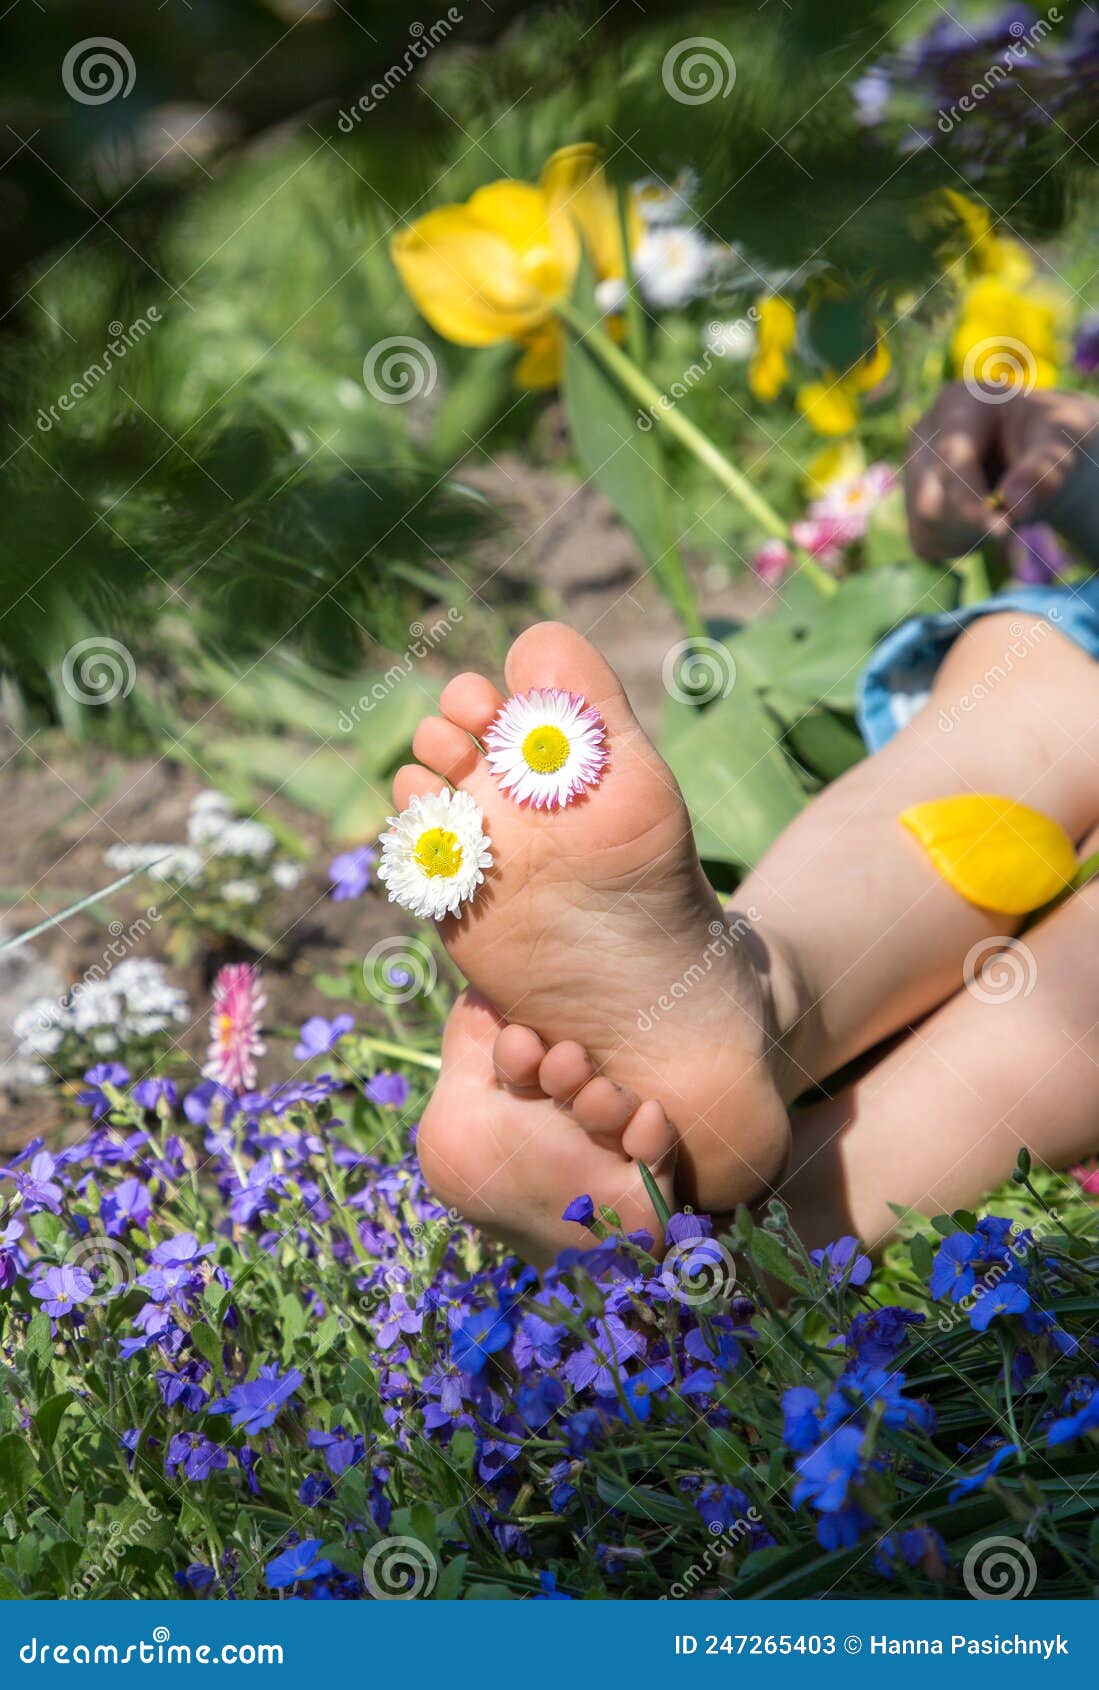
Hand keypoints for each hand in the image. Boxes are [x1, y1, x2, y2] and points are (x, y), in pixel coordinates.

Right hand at [905, 384, 1098, 562]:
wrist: (1041, 448)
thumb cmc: (1053, 438)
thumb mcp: (1062, 442)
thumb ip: (1045, 468)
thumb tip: (1014, 502)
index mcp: (958, 404)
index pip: (951, 458)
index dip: (970, 500)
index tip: (1002, 531)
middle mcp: (924, 433)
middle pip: (929, 499)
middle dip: (974, 523)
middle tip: (1013, 526)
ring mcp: (913, 467)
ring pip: (925, 524)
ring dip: (971, 534)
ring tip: (1003, 513)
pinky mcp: (912, 500)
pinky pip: (925, 540)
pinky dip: (960, 543)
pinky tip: (982, 521)